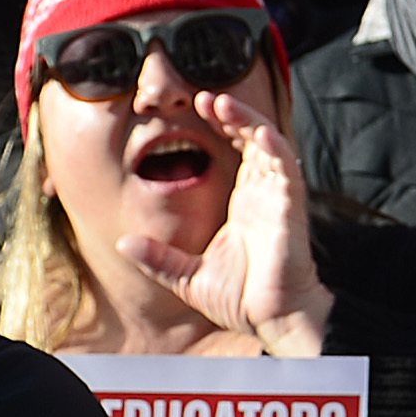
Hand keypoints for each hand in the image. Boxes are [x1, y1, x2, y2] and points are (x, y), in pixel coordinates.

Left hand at [115, 88, 336, 356]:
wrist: (273, 319)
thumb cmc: (241, 298)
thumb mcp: (187, 276)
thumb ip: (158, 258)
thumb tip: (123, 242)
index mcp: (244, 201)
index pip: (235, 149)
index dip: (220, 126)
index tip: (198, 108)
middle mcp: (263, 192)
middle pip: (252, 138)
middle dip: (231, 115)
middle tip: (205, 97)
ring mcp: (278, 197)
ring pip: (269, 145)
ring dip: (249, 121)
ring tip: (222, 103)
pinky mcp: (291, 207)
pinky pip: (287, 169)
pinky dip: (276, 147)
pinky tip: (260, 132)